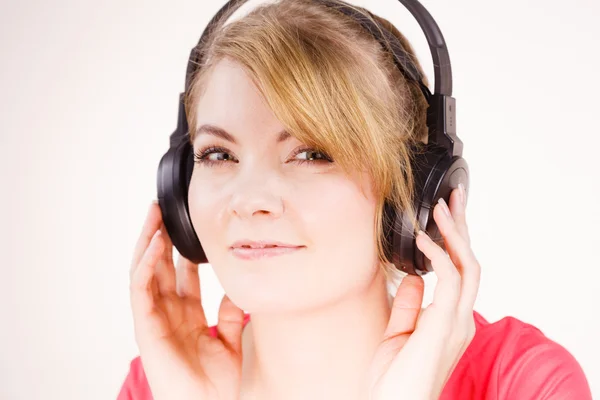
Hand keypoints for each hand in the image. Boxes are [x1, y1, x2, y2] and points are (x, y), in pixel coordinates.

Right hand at [129, 201, 245, 399]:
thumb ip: (232, 314)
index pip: (181, 274)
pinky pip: (141, 290)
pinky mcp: (145, 327)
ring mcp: (155, 318)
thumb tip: (237, 290)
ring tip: (154, 214)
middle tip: (164, 208)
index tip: (190, 224)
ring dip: (148, 241)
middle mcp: (168, 312)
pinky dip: (146, 266)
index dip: (183, 249)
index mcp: (188, 314)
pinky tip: (155, 245)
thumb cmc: (219, 382)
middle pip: (160, 265)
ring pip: (145, 270)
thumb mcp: (233, 339)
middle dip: (161, 236)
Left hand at [367, 186, 480, 399]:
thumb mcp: (397, 333)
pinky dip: (439, 255)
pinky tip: (423, 240)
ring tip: (440, 207)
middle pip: (471, 262)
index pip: (460, 272)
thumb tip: (414, 277)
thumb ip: (409, 305)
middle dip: (462, 227)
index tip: (443, 215)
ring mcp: (456, 322)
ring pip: (468, 266)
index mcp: (450, 319)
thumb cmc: (394, 379)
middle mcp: (459, 319)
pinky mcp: (444, 325)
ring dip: (454, 233)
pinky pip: (448, 281)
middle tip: (452, 197)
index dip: (455, 241)